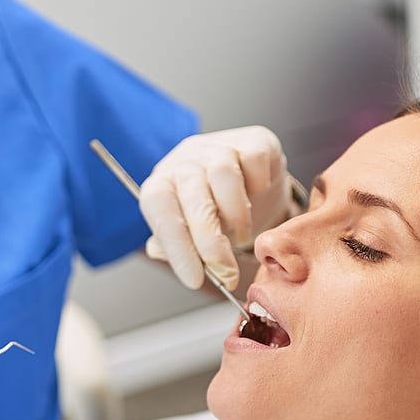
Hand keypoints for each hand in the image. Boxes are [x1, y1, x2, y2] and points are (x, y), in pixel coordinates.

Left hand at [140, 125, 289, 290]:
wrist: (250, 181)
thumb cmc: (214, 209)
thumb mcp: (190, 231)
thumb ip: (174, 244)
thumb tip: (161, 252)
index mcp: (162, 183)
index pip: (160, 210)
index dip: (176, 246)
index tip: (194, 279)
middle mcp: (186, 160)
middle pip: (194, 195)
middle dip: (211, 242)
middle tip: (226, 273)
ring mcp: (219, 146)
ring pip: (224, 175)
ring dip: (236, 216)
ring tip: (241, 237)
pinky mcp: (254, 140)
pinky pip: (255, 162)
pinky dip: (259, 187)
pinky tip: (256, 199)